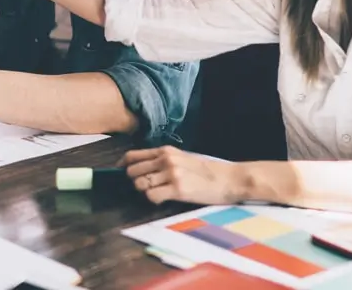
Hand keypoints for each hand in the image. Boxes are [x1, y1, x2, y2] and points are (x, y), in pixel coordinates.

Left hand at [122, 146, 244, 204]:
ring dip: (145, 191)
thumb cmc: (207, 171)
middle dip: (135, 181)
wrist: (229, 179)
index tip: (121, 173)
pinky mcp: (178, 189)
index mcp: (166, 151)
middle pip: (132, 171)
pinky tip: (165, 199)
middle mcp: (166, 160)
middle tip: (147, 187)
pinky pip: (151, 196)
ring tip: (158, 192)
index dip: (123, 166)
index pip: (132, 156)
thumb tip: (141, 169)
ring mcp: (171, 174)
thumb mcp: (183, 158)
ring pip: (140, 184)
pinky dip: (154, 200)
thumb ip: (163, 160)